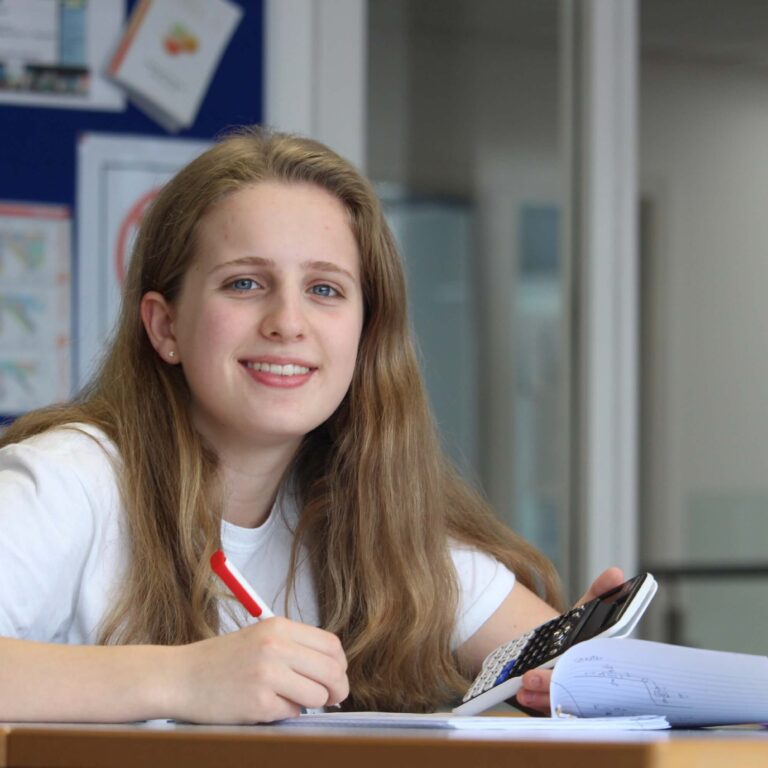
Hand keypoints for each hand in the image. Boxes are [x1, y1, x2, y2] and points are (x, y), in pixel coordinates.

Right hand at [170, 616, 348, 723]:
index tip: (336, 677)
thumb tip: (333, 670)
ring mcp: (267, 675)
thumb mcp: (261, 637)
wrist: (180, 677)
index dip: (340, 665)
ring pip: (317, 695)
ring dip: (310, 703)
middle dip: (338, 689)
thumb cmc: (222, 660)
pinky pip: (291, 713)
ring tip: (288, 699)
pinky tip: (263, 704)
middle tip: (332, 698)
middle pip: (332, 670)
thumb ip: (295, 647)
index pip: (331, 645)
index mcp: (279, 627)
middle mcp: (276, 646)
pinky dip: (284, 713)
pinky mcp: (258, 702)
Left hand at [514, 566, 625, 714]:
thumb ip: (599, 594)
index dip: (585, 674)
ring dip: (540, 697)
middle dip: (552, 686)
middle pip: (576, 694)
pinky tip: (523, 695)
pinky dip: (537, 704)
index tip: (563, 665)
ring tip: (522, 685)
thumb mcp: (586, 613)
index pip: (602, 675)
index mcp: (602, 664)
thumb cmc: (577, 635)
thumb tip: (615, 573)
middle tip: (530, 676)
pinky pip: (551, 712)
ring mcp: (576, 698)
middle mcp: (591, 685)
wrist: (557, 652)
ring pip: (562, 706)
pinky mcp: (559, 707)